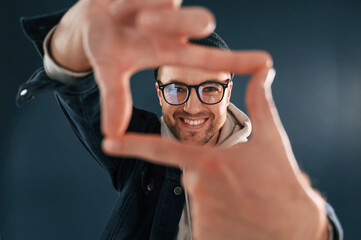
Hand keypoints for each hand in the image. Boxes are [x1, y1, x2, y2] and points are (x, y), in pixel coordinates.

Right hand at [52, 0, 231, 136]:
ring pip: (171, 2)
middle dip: (175, 22)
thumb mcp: (109, 71)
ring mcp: (165, 3)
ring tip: (117, 11)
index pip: (209, 57)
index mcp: (168, 50)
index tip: (266, 62)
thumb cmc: (104, 45)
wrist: (87, 18)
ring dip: (145, 8)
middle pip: (200, 22)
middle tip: (143, 24)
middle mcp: (173, 27)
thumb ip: (115, 99)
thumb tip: (110, 136)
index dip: (237, 60)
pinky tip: (117, 4)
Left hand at [102, 62, 328, 238]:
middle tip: (239, 184)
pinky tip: (237, 219)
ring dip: (215, 198)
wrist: (295, 227)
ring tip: (242, 202)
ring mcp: (200, 214)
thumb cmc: (282, 181)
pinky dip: (216, 219)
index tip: (108, 142)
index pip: (161, 149)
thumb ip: (259, 101)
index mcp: (210, 160)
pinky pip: (201, 222)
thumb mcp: (272, 138)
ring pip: (198, 198)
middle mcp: (199, 186)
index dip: (131, 145)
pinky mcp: (204, 236)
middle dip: (209, 174)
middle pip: (190, 174)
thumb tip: (264, 69)